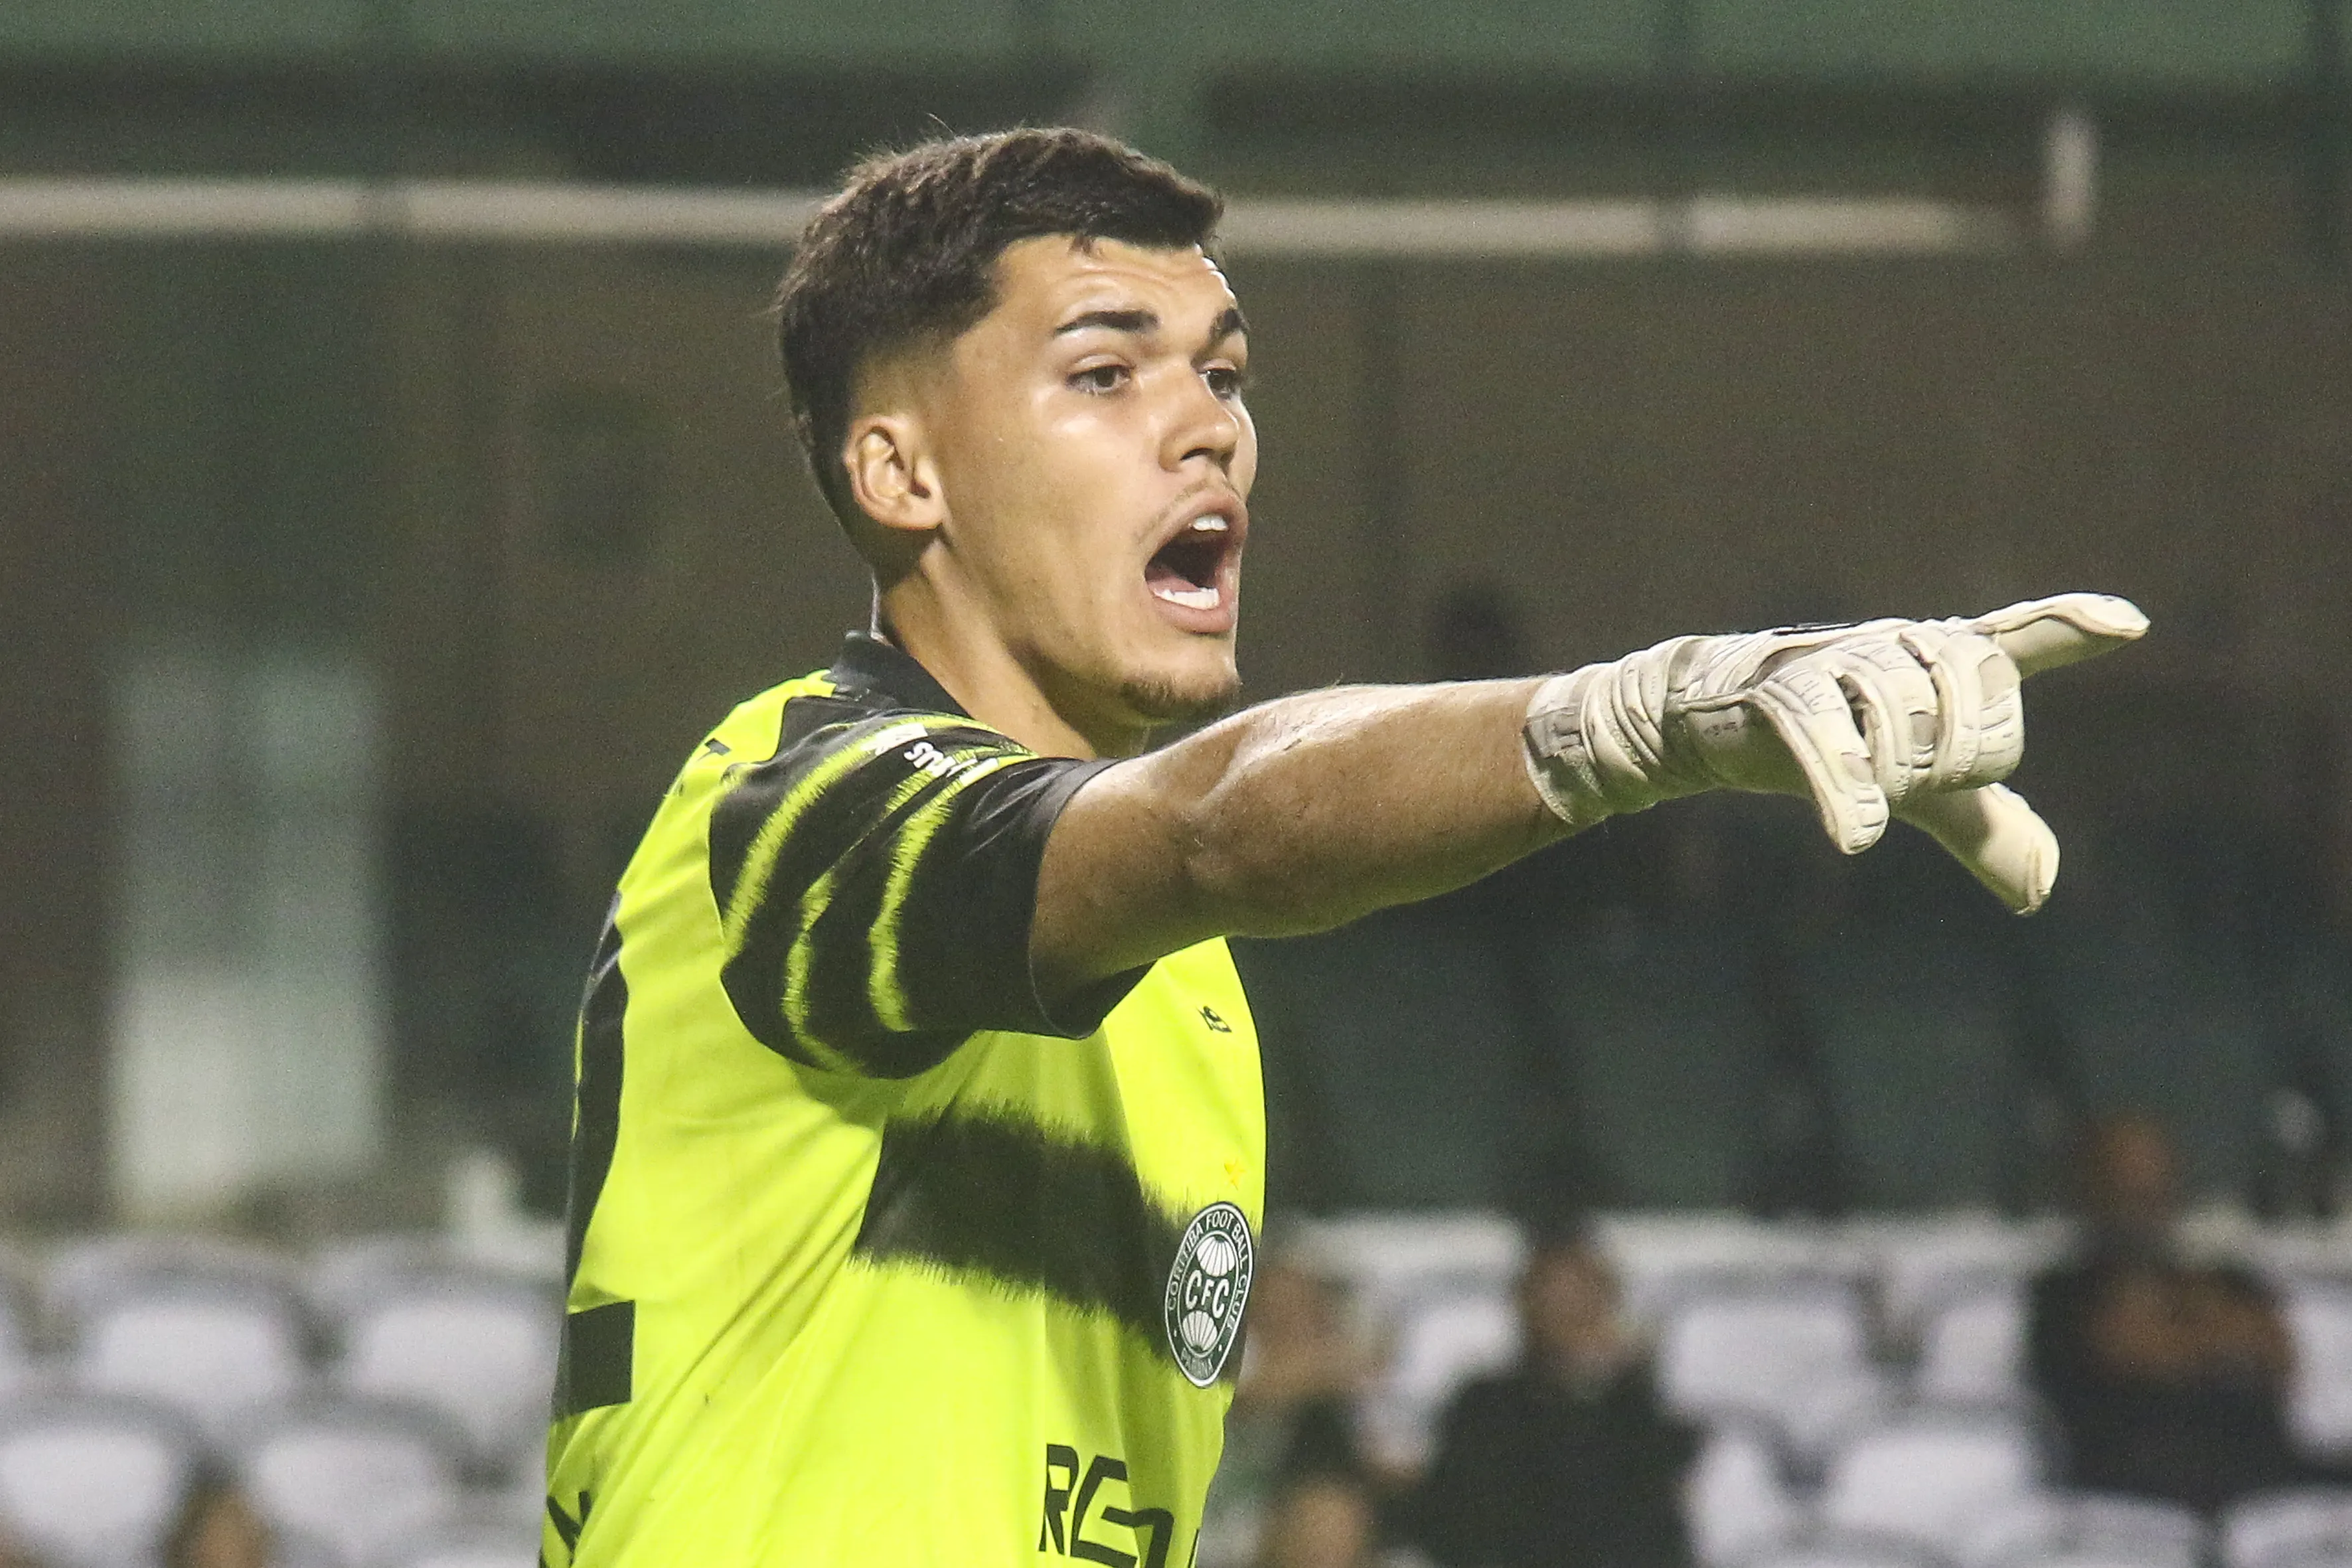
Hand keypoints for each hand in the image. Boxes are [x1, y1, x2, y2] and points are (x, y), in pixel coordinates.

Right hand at [1521, 593, 2147, 911]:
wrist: (1714, 720)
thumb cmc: (1831, 741)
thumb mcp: (1915, 790)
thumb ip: (1985, 826)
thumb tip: (2041, 892)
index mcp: (1945, 659)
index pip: (2017, 640)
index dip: (2069, 628)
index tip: (2130, 625)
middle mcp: (1902, 644)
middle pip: (1977, 700)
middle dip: (1960, 759)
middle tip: (1913, 777)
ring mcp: (1841, 658)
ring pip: (1906, 723)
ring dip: (1893, 779)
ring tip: (1864, 793)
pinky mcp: (1782, 688)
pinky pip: (1833, 743)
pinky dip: (1849, 797)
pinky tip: (1857, 842)